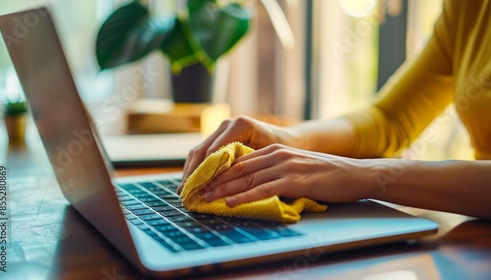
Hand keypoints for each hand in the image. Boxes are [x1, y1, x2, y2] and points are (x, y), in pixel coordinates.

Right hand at [178, 116, 296, 192]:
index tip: (198, 188)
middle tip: (184, 192)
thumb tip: (222, 183)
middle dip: (192, 173)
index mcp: (239, 126)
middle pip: (202, 150)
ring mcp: (221, 129)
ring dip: (190, 171)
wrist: (288, 140)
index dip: (204, 171)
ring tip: (182, 190)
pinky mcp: (219, 137)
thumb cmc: (281, 150)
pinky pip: (203, 153)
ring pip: (199, 151)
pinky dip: (196, 168)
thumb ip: (245, 165)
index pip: (214, 151)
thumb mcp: (266, 158)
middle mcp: (227, 124)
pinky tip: (190, 182)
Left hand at [199, 144, 368, 206]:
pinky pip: (264, 189)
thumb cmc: (327, 174)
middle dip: (216, 180)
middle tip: (197, 191)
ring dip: (224, 189)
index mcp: (276, 151)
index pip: (241, 161)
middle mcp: (278, 155)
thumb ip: (276, 172)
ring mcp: (286, 166)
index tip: (204, 182)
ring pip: (248, 178)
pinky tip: (231, 203)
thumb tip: (256, 184)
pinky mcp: (296, 180)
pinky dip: (245, 197)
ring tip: (206, 198)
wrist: (356, 174)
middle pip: (239, 169)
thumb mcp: (297, 167)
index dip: (220, 172)